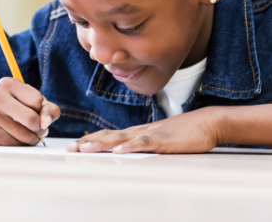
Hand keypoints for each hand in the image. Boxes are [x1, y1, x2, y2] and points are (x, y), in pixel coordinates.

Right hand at [0, 77, 60, 145]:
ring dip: (32, 138)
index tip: (34, 109)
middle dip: (40, 127)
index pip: (37, 100)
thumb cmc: (13, 105)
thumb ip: (48, 109)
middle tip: (37, 126)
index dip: (40, 108)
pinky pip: (17, 145)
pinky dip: (22, 143)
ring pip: (26, 135)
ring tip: (26, 131)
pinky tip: (15, 136)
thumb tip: (46, 123)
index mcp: (8, 84)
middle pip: (31, 119)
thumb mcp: (31, 99)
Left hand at [66, 108, 222, 153]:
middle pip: (108, 136)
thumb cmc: (182, 133)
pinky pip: (144, 143)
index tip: (74, 145)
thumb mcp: (157, 140)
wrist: (205, 123)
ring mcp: (150, 134)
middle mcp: (138, 131)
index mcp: (136, 132)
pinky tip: (119, 151)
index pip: (108, 135)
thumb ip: (142, 145)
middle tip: (70, 148)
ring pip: (121, 139)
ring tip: (85, 149)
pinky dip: (130, 147)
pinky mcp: (163, 140)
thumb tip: (126, 152)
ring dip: (101, 144)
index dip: (90, 140)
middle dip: (88, 142)